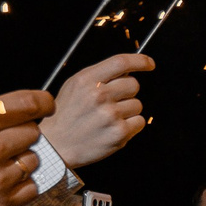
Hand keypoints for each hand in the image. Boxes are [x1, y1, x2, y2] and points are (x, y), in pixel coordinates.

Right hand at [0, 96, 49, 205]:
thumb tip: (10, 114)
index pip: (30, 104)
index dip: (43, 103)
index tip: (45, 106)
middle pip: (33, 132)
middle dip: (21, 133)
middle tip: (2, 141)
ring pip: (33, 160)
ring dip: (20, 160)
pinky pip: (30, 187)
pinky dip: (21, 183)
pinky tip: (1, 180)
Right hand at [37, 53, 151, 166]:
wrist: (56, 144)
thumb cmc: (66, 114)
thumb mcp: (75, 86)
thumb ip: (99, 76)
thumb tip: (128, 70)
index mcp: (87, 80)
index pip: (121, 62)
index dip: (140, 61)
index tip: (149, 64)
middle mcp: (99, 95)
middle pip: (133, 84)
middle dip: (127, 92)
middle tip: (112, 102)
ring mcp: (110, 115)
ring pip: (137, 104)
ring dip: (128, 110)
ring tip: (108, 118)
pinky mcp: (119, 133)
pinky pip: (140, 122)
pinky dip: (131, 125)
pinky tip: (114, 128)